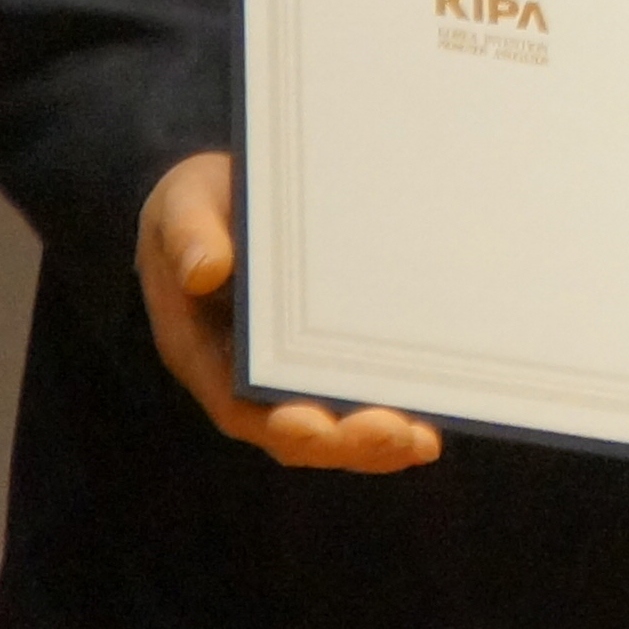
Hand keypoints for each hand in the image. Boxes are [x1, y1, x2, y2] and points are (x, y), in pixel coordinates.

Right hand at [135, 151, 438, 470]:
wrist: (231, 186)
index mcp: (205, 350)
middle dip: (349, 442)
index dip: (281, 424)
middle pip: (299, 428)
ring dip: (382, 438)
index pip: (240, 406)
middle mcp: (249, 371)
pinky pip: (365, 381)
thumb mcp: (183, 203)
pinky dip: (400, 400)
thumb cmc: (200, 198)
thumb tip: (203, 270)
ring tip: (424, 441)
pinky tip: (445, 403)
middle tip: (404, 438)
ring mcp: (294, 362)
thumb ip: (188, 234)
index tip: (317, 429)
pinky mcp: (334, 341)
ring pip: (337, 419)